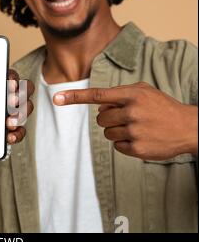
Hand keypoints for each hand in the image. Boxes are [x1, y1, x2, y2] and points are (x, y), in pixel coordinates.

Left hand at [0, 69, 34, 144]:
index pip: (10, 76)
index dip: (13, 77)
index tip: (9, 82)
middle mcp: (7, 98)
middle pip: (24, 91)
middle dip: (21, 95)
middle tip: (10, 102)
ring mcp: (11, 114)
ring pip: (26, 109)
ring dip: (21, 115)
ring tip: (9, 122)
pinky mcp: (11, 132)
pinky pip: (20, 132)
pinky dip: (18, 134)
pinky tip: (9, 137)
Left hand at [53, 82, 197, 159]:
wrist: (188, 127)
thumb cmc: (162, 107)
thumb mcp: (144, 92)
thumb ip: (120, 94)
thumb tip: (99, 104)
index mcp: (132, 95)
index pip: (97, 95)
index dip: (75, 97)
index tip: (56, 98)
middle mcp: (132, 112)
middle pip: (100, 118)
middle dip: (109, 118)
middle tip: (127, 118)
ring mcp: (135, 131)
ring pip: (107, 133)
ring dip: (116, 131)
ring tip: (136, 128)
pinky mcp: (137, 149)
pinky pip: (117, 146)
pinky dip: (124, 143)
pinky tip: (140, 138)